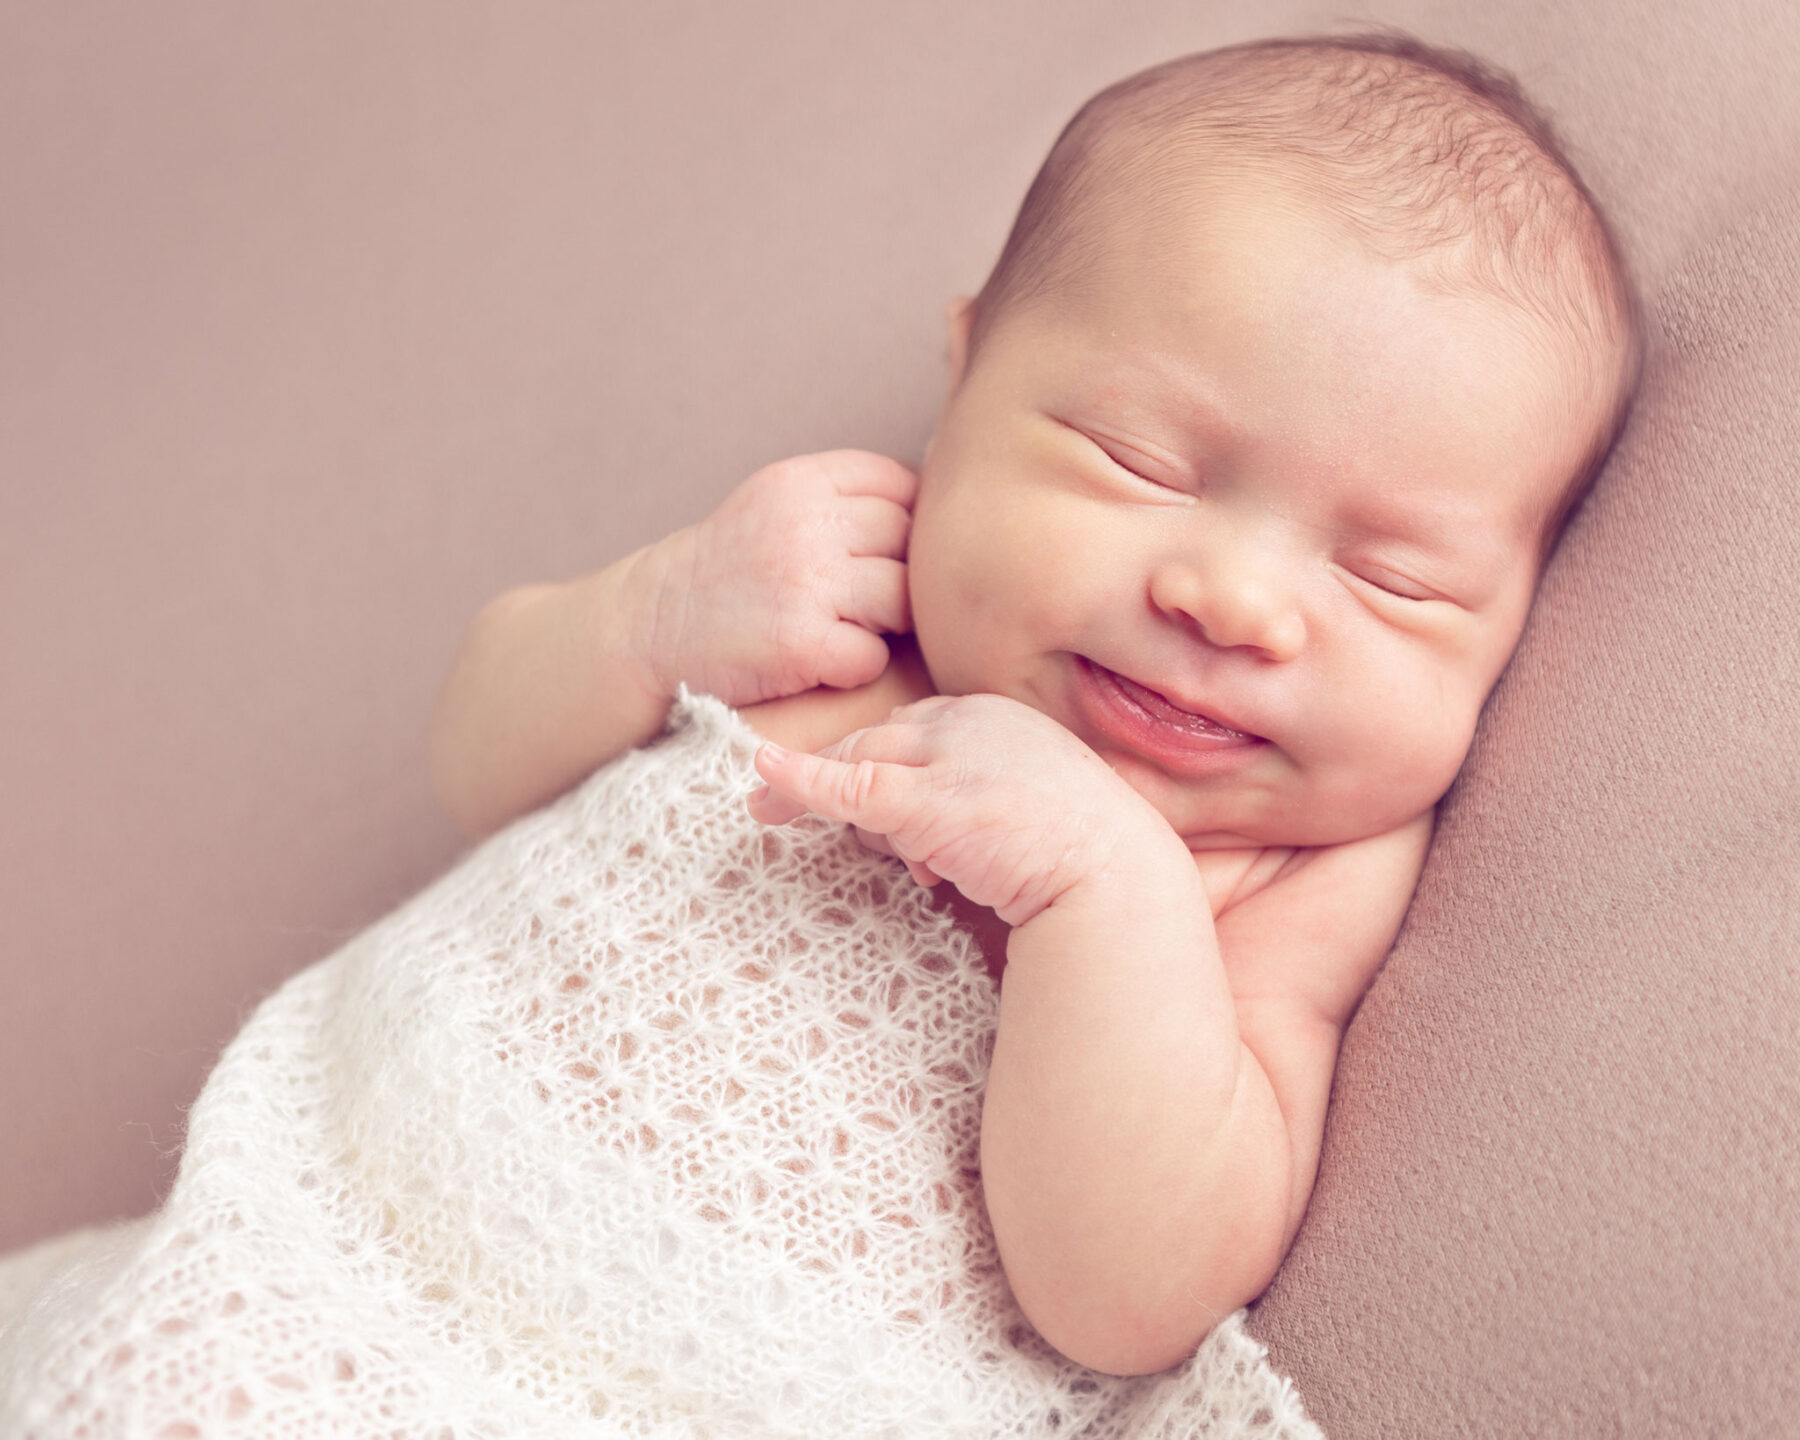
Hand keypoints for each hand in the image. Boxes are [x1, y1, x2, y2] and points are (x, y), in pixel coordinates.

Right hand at [635, 451, 915, 707]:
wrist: (649, 627)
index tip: (881, 556)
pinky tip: (822, 660)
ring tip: (845, 628)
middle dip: (900, 577)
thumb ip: (843, 498)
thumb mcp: (775, 504)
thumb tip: (935, 508)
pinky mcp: (802, 642)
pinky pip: (872, 657)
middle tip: (864, 602)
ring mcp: (806, 582)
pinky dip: (855, 666)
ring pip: (903, 599)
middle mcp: (807, 523)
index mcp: (803, 480)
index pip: (902, 486)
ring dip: (884, 624)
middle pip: (911, 543)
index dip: (906, 526)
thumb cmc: (728, 571)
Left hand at [746, 694, 1175, 927]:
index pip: (915, 728)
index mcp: (1001, 718)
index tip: (847, 798)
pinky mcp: (929, 800)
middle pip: (880, 739)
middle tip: (772, 802)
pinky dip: (800, 782)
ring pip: (860, 761)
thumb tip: (926, 852)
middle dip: (830, 771)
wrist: (1117, 882)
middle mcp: (974, 721)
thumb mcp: (1025, 819)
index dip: (876, 764)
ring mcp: (950, 758)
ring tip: (773, 816)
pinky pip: (849, 789)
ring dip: (819, 792)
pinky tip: (762, 777)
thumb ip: (975, 812)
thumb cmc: (1083, 862)